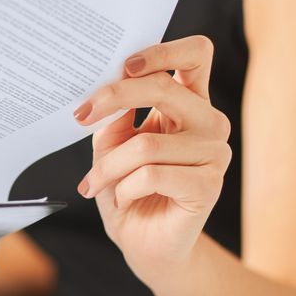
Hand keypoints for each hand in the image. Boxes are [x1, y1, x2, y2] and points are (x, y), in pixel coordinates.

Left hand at [74, 36, 231, 284]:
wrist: (144, 244)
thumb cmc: (128, 190)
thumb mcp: (111, 147)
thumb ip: (114, 118)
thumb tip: (107, 94)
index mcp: (188, 103)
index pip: (195, 55)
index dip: (162, 50)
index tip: (123, 64)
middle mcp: (209, 122)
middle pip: (164, 87)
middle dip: (113, 97)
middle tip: (80, 116)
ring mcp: (215, 153)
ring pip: (146, 144)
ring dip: (108, 166)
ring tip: (94, 184)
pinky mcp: (209, 185)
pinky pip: (151, 175)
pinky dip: (124, 188)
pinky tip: (122, 200)